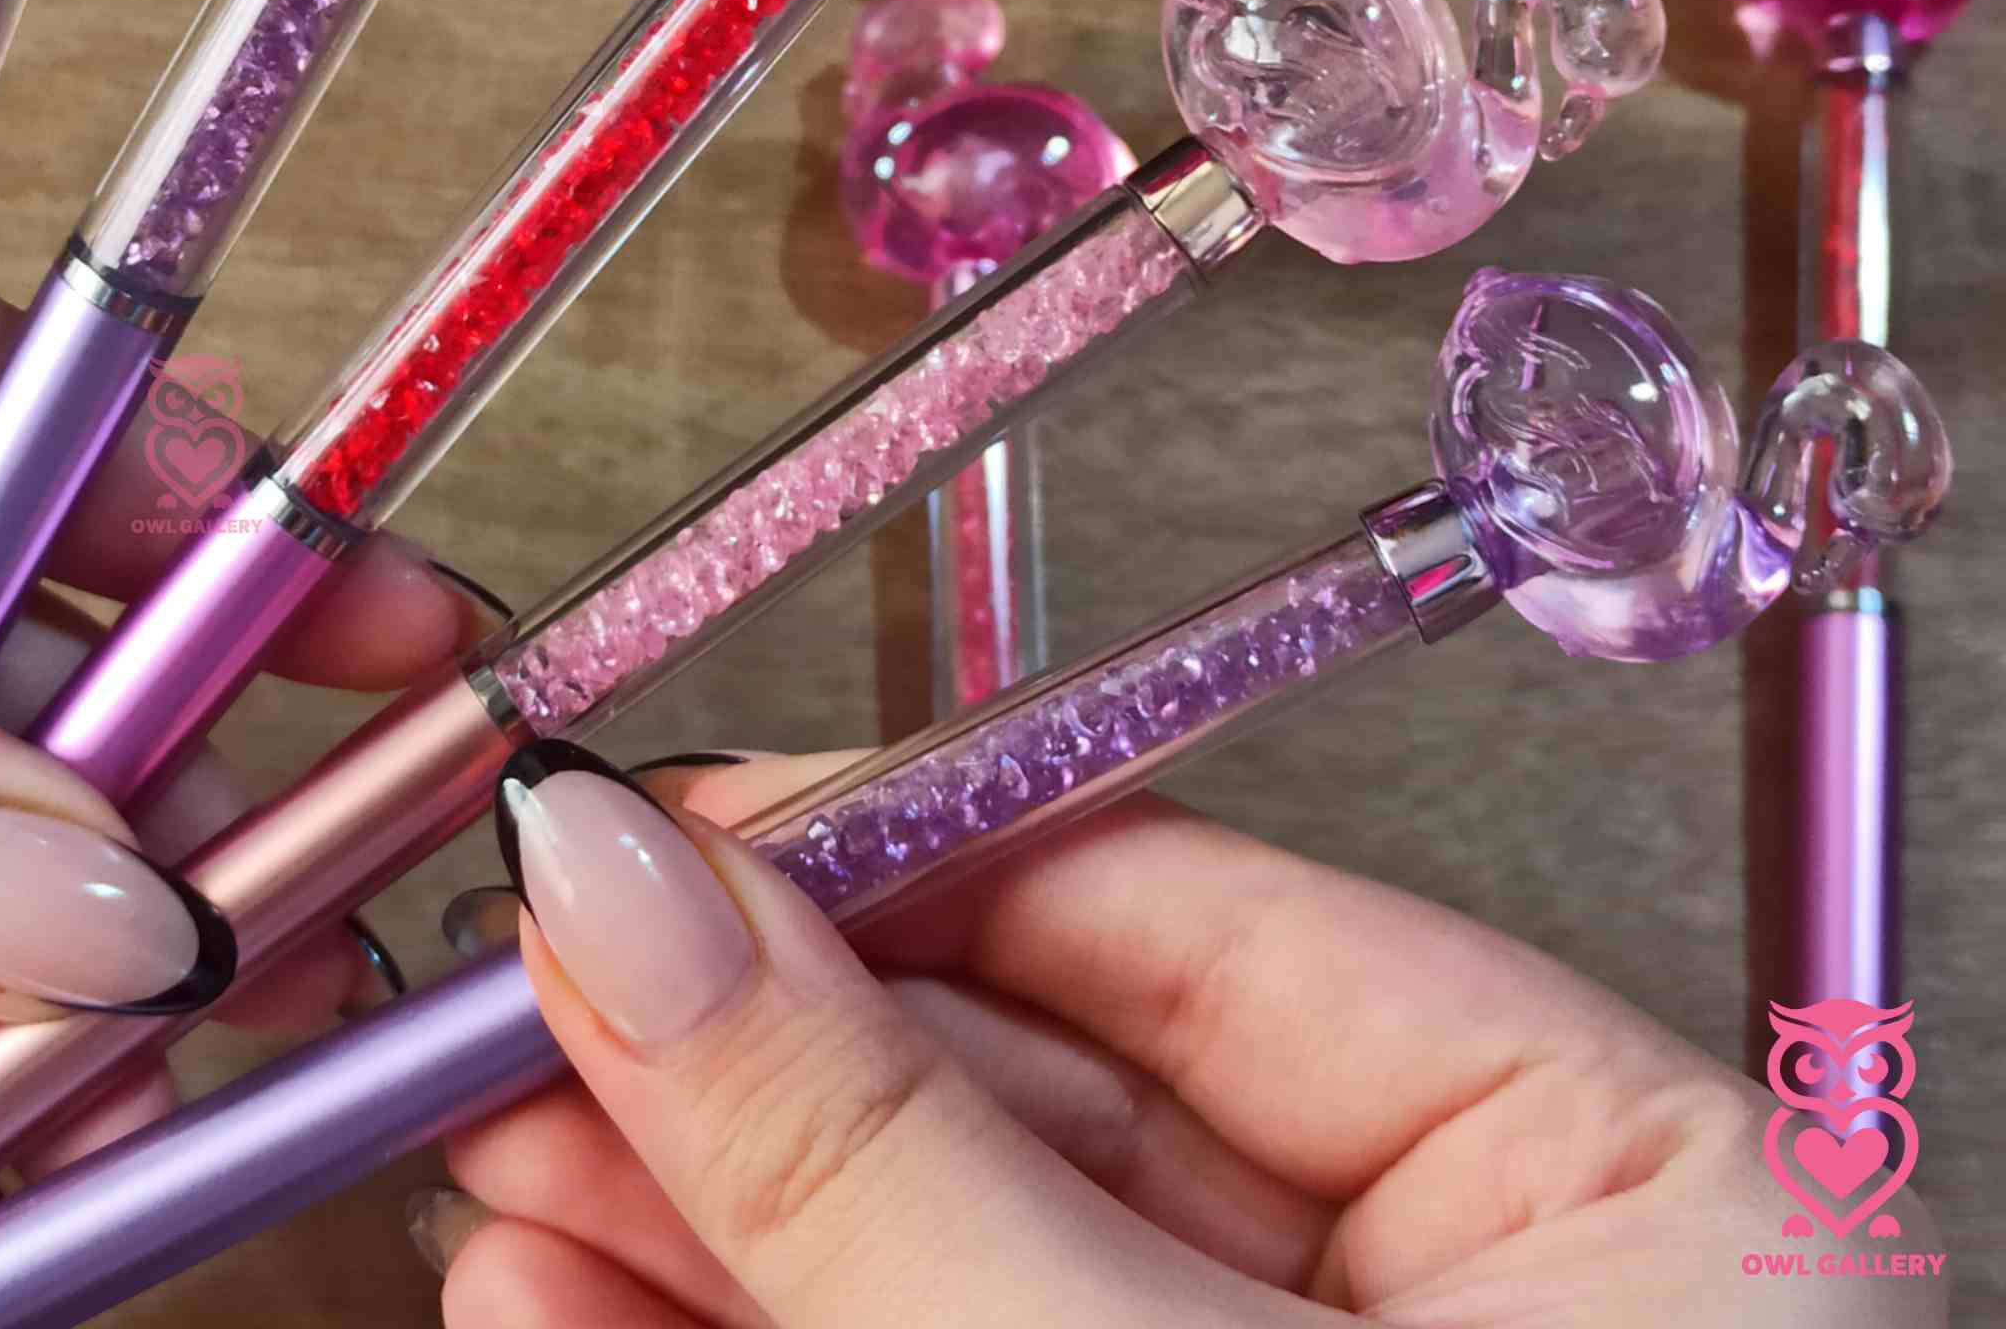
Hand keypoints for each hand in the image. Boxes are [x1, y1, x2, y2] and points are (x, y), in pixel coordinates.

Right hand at [435, 752, 1942, 1325]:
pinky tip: (578, 1297)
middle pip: (1041, 1072)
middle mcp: (1479, 1281)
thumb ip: (873, 1157)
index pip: (1179, 898)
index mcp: (1608, 1174)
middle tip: (543, 998)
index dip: (886, 847)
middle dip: (753, 1046)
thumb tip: (640, 899)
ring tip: (510, 1161)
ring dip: (704, 1204)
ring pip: (958, 1238)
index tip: (659, 836)